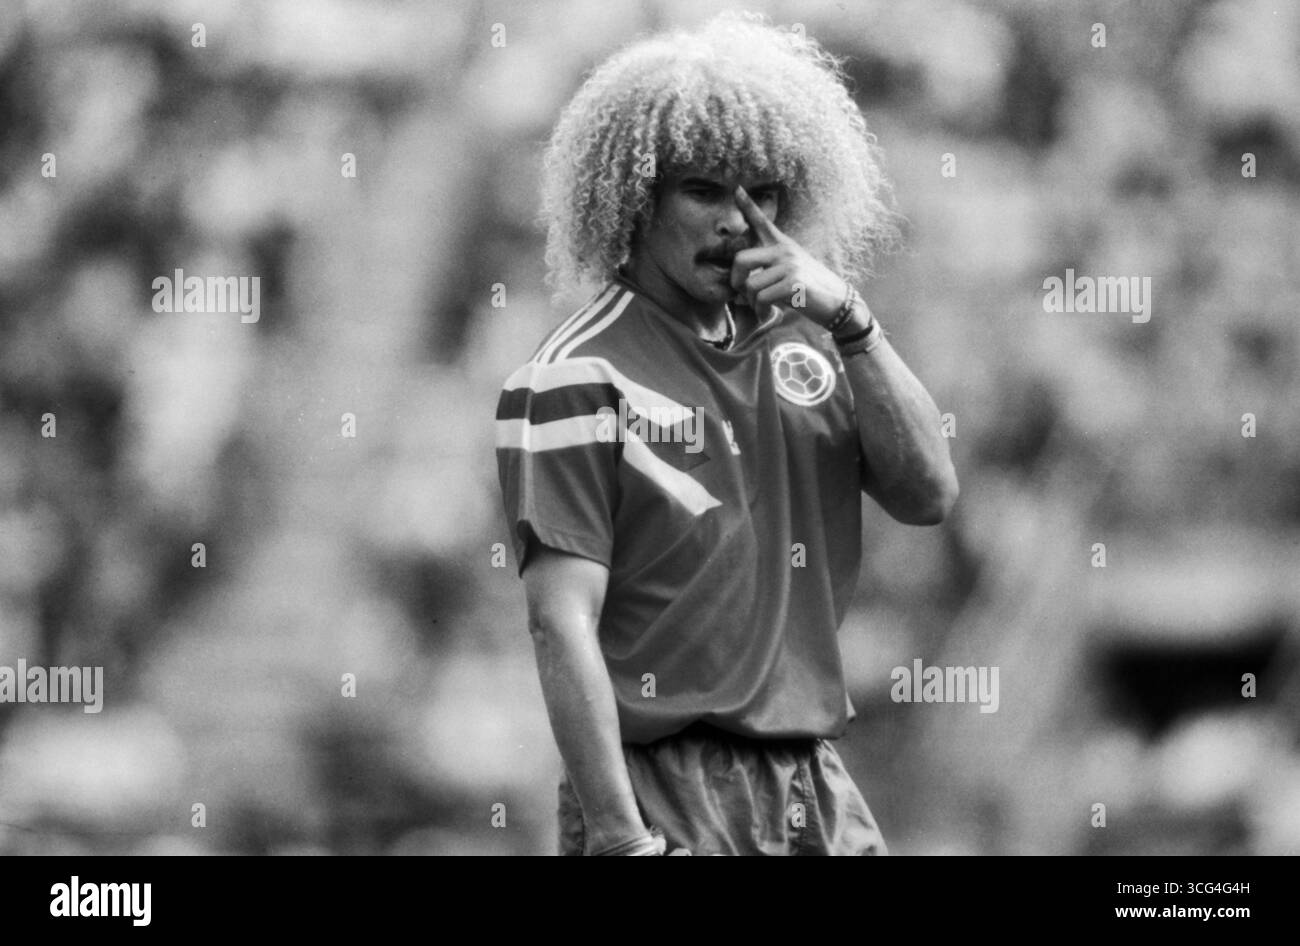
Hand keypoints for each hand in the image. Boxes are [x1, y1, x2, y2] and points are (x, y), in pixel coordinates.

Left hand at [729, 185, 848, 324]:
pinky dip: (762, 310)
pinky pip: (762, 298)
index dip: (747, 204)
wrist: (837, 302)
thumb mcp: (790, 271)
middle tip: (742, 293)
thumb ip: (767, 271)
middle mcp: (784, 251)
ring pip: (750, 285)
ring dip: (752, 302)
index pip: (761, 221)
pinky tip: (771, 312)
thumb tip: (739, 287)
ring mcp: (789, 265)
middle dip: (736, 280)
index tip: (736, 188)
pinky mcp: (793, 283)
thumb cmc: (809, 289)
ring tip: (765, 306)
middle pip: (740, 259)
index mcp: (782, 245)